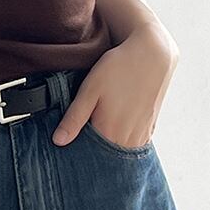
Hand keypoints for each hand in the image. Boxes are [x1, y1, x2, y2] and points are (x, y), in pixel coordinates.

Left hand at [52, 25, 178, 147]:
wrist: (151, 54)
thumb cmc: (117, 69)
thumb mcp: (89, 90)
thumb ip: (74, 118)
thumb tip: (58, 141)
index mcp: (111, 132)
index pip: (91, 155)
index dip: (79, 153)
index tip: (69, 148)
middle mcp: (129, 138)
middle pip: (107, 156)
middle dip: (94, 153)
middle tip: (82, 139)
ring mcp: (142, 133)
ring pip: (121, 151)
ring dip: (110, 147)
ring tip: (98, 136)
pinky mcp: (150, 126)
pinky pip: (135, 143)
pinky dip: (124, 142)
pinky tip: (115, 131)